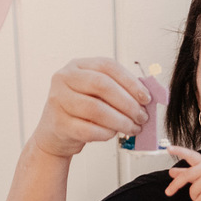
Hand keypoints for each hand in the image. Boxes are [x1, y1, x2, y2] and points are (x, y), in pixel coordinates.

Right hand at [32, 58, 150, 157]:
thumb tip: (146, 97)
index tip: (146, 98)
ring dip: (120, 121)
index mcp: (77, 66)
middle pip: (102, 85)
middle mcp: (64, 79)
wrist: (54, 134)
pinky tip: (113, 134)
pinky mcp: (58, 123)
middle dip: (128, 103)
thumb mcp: (95, 94)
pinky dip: (106, 133)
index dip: (130, 82)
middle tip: (142, 116)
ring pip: (96, 109)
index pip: (107, 67)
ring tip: (132, 128)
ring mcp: (58, 100)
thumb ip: (117, 90)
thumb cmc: (80, 111)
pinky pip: (88, 129)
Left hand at [165, 146, 200, 200]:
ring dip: (193, 197)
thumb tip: (171, 172)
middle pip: (186, 176)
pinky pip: (199, 200)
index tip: (168, 148)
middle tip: (167, 193)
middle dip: (175, 185)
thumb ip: (186, 172)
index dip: (179, 151)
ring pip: (193, 190)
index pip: (190, 155)